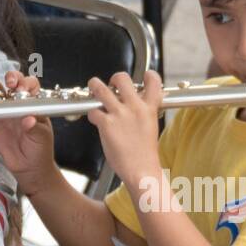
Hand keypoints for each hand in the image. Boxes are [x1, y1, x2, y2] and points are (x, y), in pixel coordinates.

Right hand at [0, 71, 60, 194]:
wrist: (29, 167)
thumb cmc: (40, 149)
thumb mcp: (42, 139)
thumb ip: (36, 129)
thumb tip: (30, 120)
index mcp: (34, 105)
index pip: (31, 87)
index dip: (27, 84)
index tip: (23, 90)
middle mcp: (19, 105)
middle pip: (13, 83)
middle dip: (11, 78)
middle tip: (10, 84)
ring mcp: (5, 111)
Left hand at [86, 70, 165, 195]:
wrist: (141, 170)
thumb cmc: (145, 153)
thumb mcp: (151, 128)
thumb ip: (144, 113)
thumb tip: (138, 104)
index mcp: (150, 108)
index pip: (153, 80)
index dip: (147, 76)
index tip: (143, 80)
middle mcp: (135, 108)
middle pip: (121, 77)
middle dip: (114, 80)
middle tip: (112, 88)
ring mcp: (119, 114)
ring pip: (99, 87)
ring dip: (95, 87)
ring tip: (96, 92)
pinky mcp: (106, 124)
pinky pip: (93, 111)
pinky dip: (92, 116)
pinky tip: (98, 123)